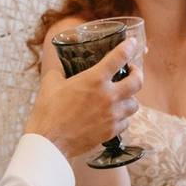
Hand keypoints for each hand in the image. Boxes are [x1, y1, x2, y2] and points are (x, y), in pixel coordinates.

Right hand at [25, 39, 141, 157]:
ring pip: (134, 104)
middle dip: (137, 74)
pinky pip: (126, 122)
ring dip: (130, 98)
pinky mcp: (111, 131)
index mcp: (95, 79)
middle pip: (137, 81)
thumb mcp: (50, 84)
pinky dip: (123, 117)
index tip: (132, 43)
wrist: (50, 141)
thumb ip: (59, 71)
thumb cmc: (48, 112)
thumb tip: (60, 66)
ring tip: (123, 96)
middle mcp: (109, 96)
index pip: (119, 57)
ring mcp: (112, 115)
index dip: (128, 47)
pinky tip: (114, 115)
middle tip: (131, 72)